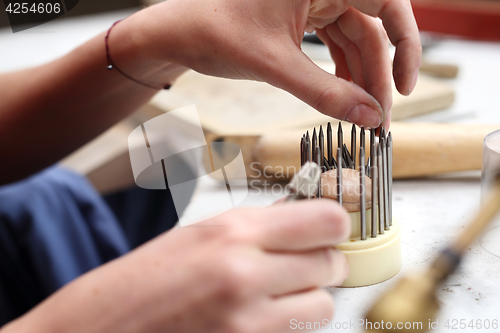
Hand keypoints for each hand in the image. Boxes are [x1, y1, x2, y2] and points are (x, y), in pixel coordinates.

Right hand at [5, 200, 349, 332]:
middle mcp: (246, 274)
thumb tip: (302, 218)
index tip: (331, 227)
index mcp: (232, 233)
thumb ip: (257, 227)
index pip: (326, 220)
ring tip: (275, 294)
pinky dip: (287, 325)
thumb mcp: (199, 235)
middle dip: (322, 263)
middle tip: (300, 262)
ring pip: (322, 306)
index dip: (335, 224)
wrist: (100, 330)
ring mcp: (249, 322)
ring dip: (307, 298)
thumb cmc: (143, 281)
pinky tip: (259, 316)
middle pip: (331, 264)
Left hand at [120, 0, 420, 128]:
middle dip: (379, 75)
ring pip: (357, 38)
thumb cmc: (214, 32)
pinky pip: (337, 43)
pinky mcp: (305, 15)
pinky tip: (346, 96)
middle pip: (373, 28)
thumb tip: (368, 117)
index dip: (406, 44)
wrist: (181, 34)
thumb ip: (324, 93)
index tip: (406, 85)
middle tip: (379, 117)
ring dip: (363, 77)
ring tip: (363, 114)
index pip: (388, 2)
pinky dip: (344, 71)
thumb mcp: (274, 66)